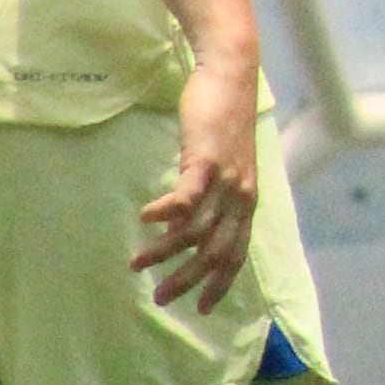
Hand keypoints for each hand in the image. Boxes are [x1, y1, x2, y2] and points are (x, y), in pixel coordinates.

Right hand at [134, 56, 264, 312]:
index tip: (201, 310)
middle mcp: (241, 195)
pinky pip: (188, 194)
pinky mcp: (207, 157)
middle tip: (160, 299)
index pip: (237, 254)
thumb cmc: (223, 120)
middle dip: (188, 280)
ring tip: (137, 263)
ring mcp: (226, 177)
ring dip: (165, 250)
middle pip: (216, 251)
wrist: (232, 75)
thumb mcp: (220, 166)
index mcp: (246, 202)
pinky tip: (145, 218)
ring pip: (196, 229)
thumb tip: (183, 224)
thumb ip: (209, 196)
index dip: (220, 284)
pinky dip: (167, 211)